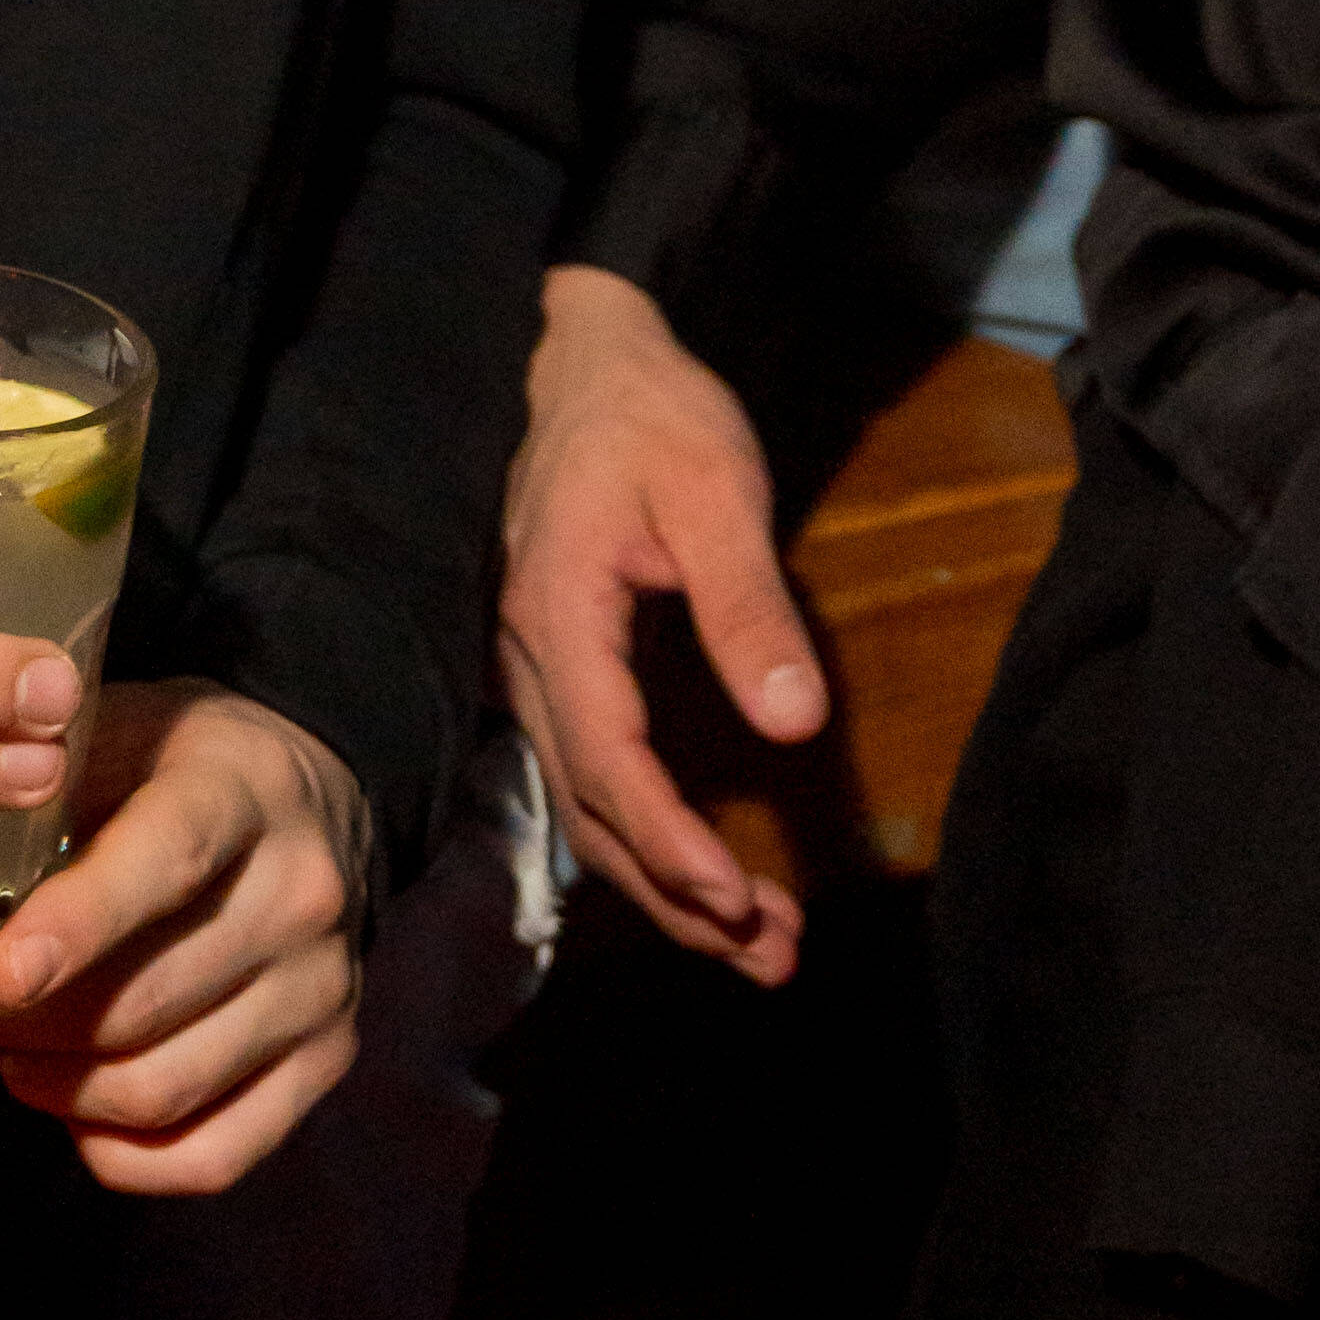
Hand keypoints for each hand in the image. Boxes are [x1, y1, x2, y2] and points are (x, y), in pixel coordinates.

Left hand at [0, 684, 376, 1193]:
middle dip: (28, 1027)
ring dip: (61, 1089)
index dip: (76, 927)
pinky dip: (124, 1155)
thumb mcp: (116, 736)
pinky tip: (81, 1109)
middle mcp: (300, 893)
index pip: (164, 863)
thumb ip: (37, 788)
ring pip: (164, 1089)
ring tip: (16, 1053)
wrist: (317, 800)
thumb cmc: (178, 771)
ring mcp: (324, 986)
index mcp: (243, 790)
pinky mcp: (331, 1058)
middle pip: (144, 1005)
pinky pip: (212, 1156)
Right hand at [497, 263, 828, 981]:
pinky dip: (644, 835)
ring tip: (757, 946)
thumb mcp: (716, 492)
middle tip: (769, 959)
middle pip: (590, 807)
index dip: (666, 840)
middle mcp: (526, 658)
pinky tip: (699, 877)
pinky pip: (588, 774)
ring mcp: (531, 668)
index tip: (735, 901)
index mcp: (556, 614)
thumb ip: (749, 608)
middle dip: (677, 894)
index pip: (605, 756)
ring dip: (665, 882)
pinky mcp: (555, 670)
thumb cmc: (652, 415)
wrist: (581, 360)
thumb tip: (793, 725)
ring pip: (586, 803)